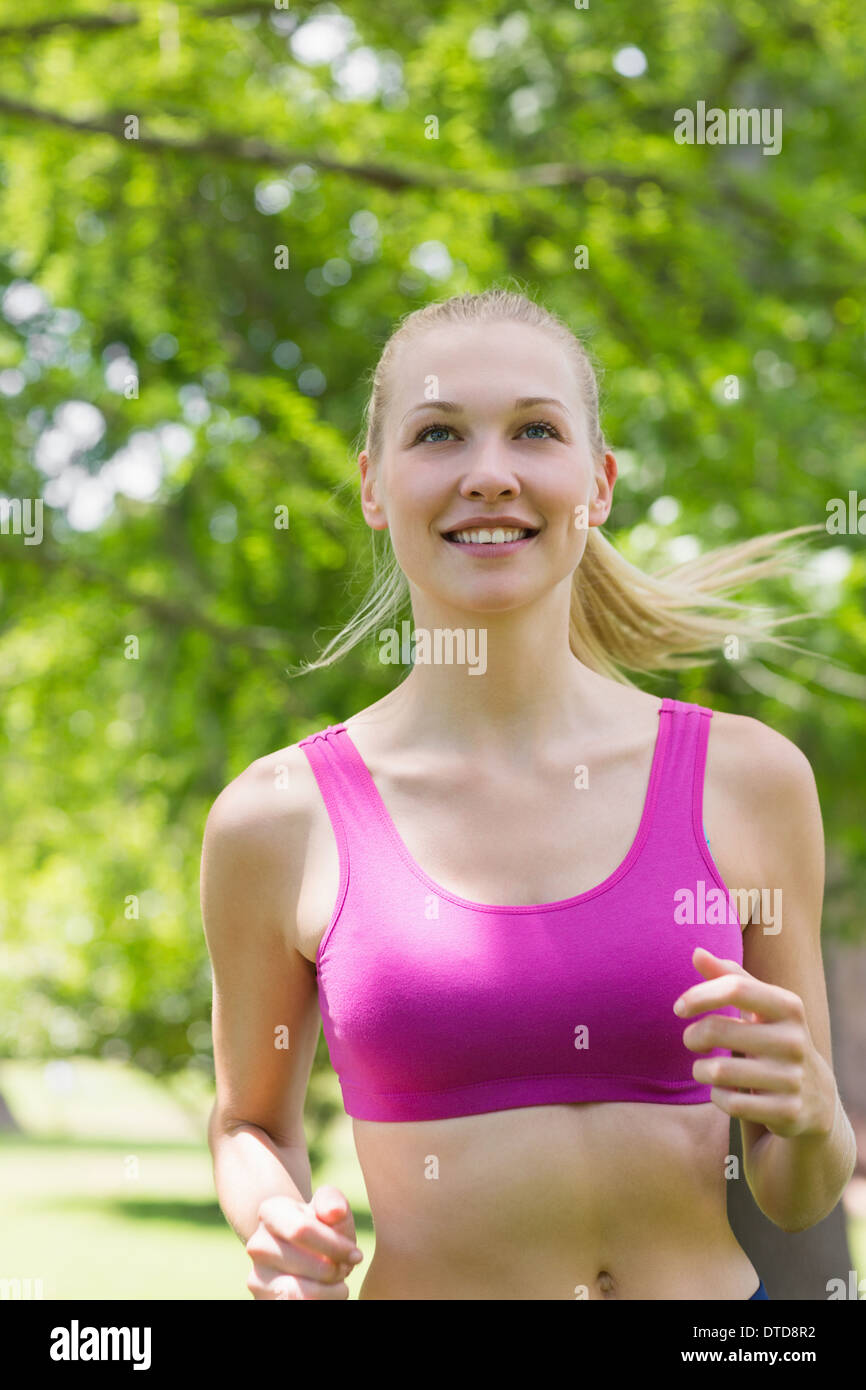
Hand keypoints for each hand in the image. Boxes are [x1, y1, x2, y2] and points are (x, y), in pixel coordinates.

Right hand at [245, 1186, 363, 1298]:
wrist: (305, 1253)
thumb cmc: (322, 1228)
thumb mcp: (331, 1210)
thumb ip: (333, 1202)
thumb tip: (334, 1212)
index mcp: (270, 1212)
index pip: (301, 1229)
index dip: (334, 1245)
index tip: (355, 1254)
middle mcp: (257, 1244)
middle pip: (307, 1263)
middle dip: (336, 1269)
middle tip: (346, 1268)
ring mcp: (256, 1275)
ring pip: (300, 1292)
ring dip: (330, 1290)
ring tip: (338, 1281)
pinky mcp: (262, 1299)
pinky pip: (296, 1306)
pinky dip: (321, 1300)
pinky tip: (327, 1292)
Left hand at [673, 946, 833, 1138]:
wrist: (815, 1097)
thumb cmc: (774, 1038)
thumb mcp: (761, 1006)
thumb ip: (730, 977)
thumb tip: (696, 952)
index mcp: (789, 1006)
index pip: (735, 988)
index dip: (699, 995)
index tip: (679, 1008)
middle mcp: (794, 1040)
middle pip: (717, 1030)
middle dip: (693, 1037)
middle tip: (692, 1041)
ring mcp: (792, 1078)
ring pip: (719, 1072)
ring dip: (701, 1070)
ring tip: (704, 1069)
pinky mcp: (788, 1111)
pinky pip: (731, 1103)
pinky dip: (717, 1097)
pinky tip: (723, 1092)